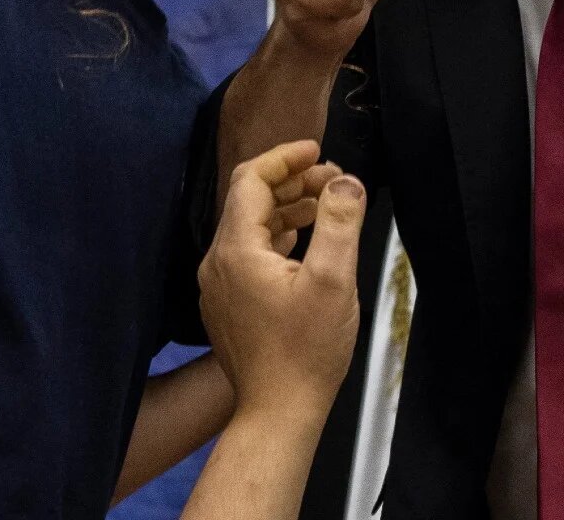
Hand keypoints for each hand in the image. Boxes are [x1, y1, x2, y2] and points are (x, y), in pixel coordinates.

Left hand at [198, 142, 367, 416]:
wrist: (278, 412)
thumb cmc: (306, 350)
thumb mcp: (333, 280)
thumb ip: (339, 221)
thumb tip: (345, 180)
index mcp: (237, 249)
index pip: (251, 179)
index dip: (285, 157)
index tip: (318, 150)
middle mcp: (218, 263)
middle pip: (249, 201)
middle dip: (291, 182)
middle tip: (333, 179)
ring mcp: (219, 286)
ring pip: (249, 228)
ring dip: (286, 209)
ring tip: (326, 205)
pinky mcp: (228, 305)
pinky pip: (248, 253)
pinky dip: (276, 236)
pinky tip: (303, 241)